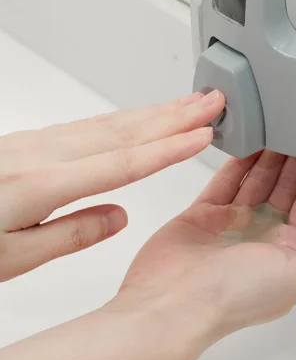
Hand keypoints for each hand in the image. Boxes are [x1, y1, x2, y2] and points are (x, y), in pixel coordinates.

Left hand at [0, 90, 224, 281]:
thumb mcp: (12, 258)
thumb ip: (71, 235)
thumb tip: (118, 215)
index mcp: (43, 185)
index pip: (123, 163)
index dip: (169, 148)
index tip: (203, 134)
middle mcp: (44, 154)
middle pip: (123, 131)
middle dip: (173, 115)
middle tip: (212, 101)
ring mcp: (37, 142)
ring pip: (108, 122)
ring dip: (153, 112)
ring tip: (187, 104)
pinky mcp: (31, 141)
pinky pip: (89, 125)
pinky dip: (122, 119)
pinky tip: (136, 119)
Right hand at [114, 146, 295, 337]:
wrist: (170, 303)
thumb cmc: (232, 296)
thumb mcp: (292, 276)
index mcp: (286, 249)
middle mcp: (261, 233)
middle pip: (286, 185)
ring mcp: (231, 222)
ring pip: (256, 179)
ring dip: (269, 154)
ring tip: (279, 123)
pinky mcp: (203, 213)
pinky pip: (225, 180)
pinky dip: (237, 161)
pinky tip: (247, 141)